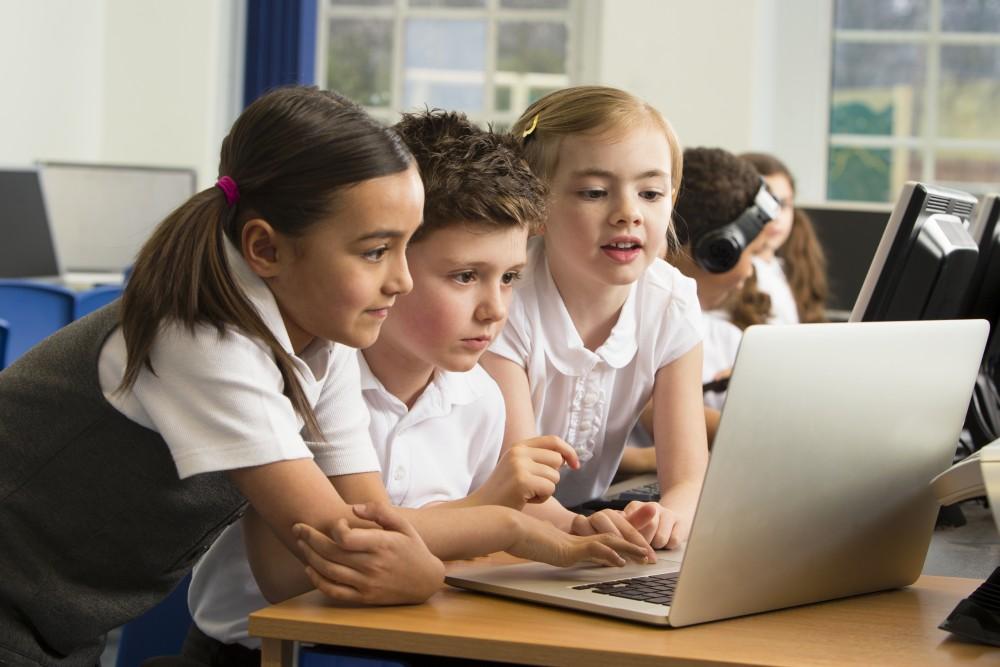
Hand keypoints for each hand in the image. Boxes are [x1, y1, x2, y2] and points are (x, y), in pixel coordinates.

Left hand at [294, 502, 444, 604]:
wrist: (426, 581)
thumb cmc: (413, 548)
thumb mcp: (403, 524)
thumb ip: (380, 511)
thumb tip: (354, 507)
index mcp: (382, 545)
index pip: (346, 538)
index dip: (335, 527)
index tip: (338, 522)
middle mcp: (372, 565)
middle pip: (331, 552)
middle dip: (309, 538)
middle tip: (298, 528)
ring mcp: (366, 583)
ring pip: (328, 571)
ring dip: (309, 556)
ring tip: (300, 544)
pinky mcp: (363, 597)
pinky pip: (334, 591)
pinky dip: (317, 580)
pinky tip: (309, 569)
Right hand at [471, 436, 578, 508]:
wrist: (482, 509)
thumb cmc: (505, 493)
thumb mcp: (518, 467)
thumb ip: (538, 458)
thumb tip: (565, 457)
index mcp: (519, 446)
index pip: (553, 440)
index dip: (569, 451)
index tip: (575, 465)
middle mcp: (518, 452)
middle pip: (557, 460)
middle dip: (552, 477)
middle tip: (533, 486)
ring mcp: (519, 465)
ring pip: (555, 477)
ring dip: (546, 490)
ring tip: (526, 494)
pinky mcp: (522, 481)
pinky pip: (549, 489)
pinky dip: (542, 499)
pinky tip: (525, 500)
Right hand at [507, 512, 650, 567]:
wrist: (506, 526)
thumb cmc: (517, 536)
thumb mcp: (538, 545)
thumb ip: (548, 548)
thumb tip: (551, 550)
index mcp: (573, 539)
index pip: (604, 539)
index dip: (622, 543)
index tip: (637, 550)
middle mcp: (577, 538)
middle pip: (613, 537)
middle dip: (634, 546)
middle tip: (652, 555)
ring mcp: (573, 541)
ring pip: (609, 542)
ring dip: (630, 550)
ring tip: (646, 557)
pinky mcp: (567, 548)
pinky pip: (594, 550)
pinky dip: (609, 555)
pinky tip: (620, 562)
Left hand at [624, 500, 692, 549]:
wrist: (673, 519)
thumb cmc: (647, 526)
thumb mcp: (632, 526)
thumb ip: (622, 530)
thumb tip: (613, 539)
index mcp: (635, 507)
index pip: (627, 524)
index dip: (626, 539)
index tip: (625, 549)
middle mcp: (651, 507)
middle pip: (644, 531)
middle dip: (643, 544)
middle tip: (642, 547)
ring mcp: (667, 513)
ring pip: (659, 538)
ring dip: (656, 546)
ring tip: (655, 543)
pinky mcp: (681, 522)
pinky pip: (673, 541)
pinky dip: (669, 546)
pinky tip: (667, 542)